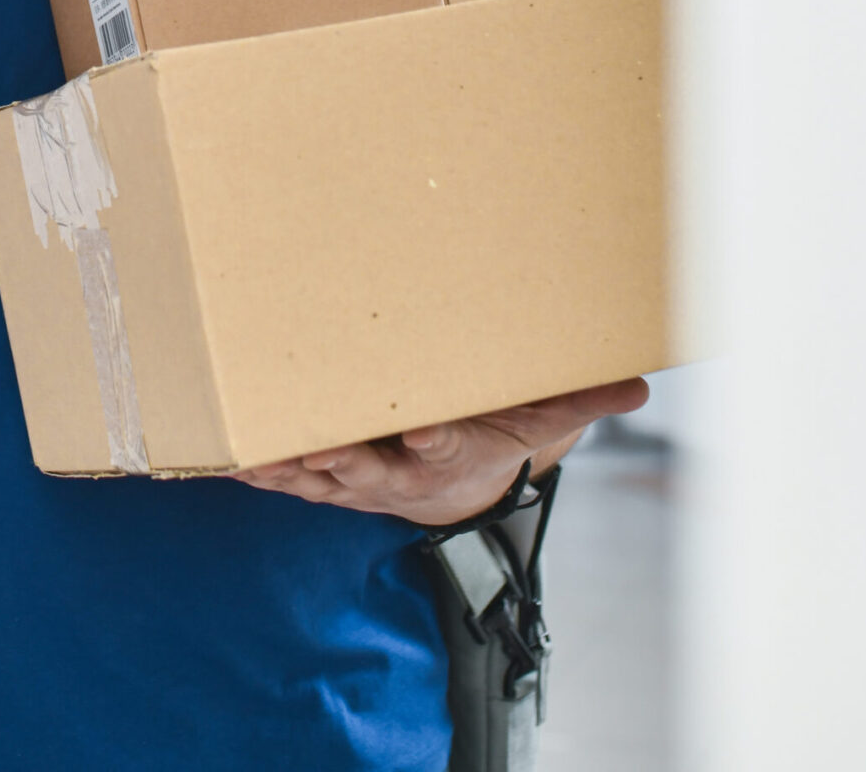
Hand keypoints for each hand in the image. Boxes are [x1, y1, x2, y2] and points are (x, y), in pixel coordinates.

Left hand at [231, 377, 652, 525]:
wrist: (457, 482)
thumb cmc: (495, 433)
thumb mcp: (542, 417)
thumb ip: (582, 399)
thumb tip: (642, 384)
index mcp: (450, 452)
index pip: (446, 447)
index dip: (435, 441)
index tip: (426, 432)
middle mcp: (398, 472)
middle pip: (368, 468)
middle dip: (343, 458)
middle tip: (320, 444)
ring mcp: (356, 478)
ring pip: (317, 477)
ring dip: (286, 468)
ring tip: (253, 455)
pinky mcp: (323, 476)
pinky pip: (285, 476)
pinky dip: (255, 470)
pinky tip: (223, 458)